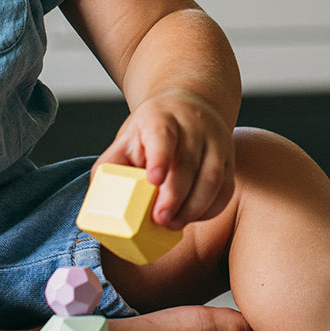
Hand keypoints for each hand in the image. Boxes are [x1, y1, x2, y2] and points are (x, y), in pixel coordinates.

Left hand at [96, 89, 235, 230]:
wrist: (189, 107)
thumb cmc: (152, 129)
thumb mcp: (127, 138)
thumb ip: (112, 165)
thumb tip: (100, 198)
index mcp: (161, 117)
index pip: (162, 135)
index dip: (160, 157)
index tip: (153, 180)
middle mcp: (193, 126)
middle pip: (188, 163)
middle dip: (174, 196)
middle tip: (160, 219)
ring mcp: (216, 141)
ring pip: (212, 177)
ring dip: (194, 206)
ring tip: (174, 223)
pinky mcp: (230, 159)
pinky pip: (225, 188)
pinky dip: (210, 208)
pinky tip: (192, 217)